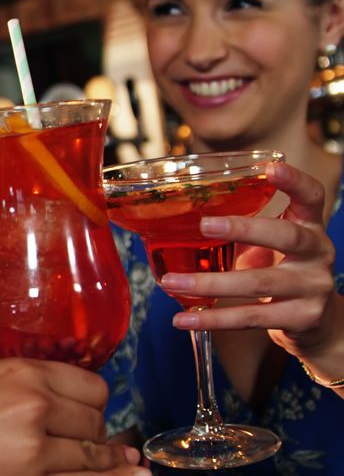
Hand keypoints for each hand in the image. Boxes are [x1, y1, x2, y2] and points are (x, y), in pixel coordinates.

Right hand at [0, 358, 145, 474]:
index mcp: (14, 370)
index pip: (87, 382)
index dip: (88, 400)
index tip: (83, 409)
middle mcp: (31, 399)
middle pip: (97, 413)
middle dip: (92, 428)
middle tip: (82, 437)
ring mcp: (34, 440)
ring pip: (96, 448)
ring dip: (98, 456)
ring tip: (101, 461)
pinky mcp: (29, 472)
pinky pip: (85, 474)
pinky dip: (102, 475)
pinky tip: (120, 472)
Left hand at [159, 162, 341, 356]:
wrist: (317, 322)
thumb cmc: (281, 271)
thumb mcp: (270, 245)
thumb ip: (241, 229)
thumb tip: (176, 215)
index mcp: (309, 226)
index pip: (312, 196)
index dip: (295, 180)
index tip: (270, 167)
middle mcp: (318, 253)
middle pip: (286, 236)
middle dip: (243, 229)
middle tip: (204, 224)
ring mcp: (314, 287)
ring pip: (259, 283)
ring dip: (209, 283)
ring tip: (171, 282)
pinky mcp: (302, 318)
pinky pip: (252, 317)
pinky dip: (213, 318)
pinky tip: (185, 318)